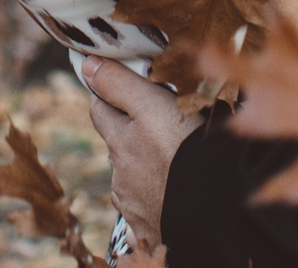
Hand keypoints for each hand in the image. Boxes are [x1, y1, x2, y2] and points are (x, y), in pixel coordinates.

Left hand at [83, 55, 197, 253]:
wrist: (211, 211)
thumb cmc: (183, 152)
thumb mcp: (152, 106)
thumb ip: (119, 84)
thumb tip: (86, 64)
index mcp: (119, 144)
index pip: (100, 111)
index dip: (110, 96)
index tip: (124, 88)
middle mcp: (120, 177)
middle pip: (118, 148)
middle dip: (131, 137)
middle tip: (160, 126)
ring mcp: (135, 208)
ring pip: (131, 182)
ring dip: (144, 172)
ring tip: (173, 165)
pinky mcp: (152, 233)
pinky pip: (145, 217)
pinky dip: (154, 206)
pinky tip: (171, 202)